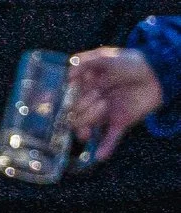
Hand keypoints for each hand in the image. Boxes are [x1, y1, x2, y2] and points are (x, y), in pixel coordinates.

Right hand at [67, 47, 164, 161]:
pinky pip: (110, 138)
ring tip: (104, 105)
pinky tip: (100, 156)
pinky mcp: (120, 122)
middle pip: (74, 113)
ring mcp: (105, 113)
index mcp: (85, 85)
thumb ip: (86, 62)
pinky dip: (105, 148)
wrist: (157, 74)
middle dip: (83, 104)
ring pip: (86, 125)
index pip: (68, 97)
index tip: (55, 99)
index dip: (65, 98)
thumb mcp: (107, 56)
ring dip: (90, 119)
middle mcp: (92, 100)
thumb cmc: (132, 62)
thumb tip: (68, 76)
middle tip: (99, 95)